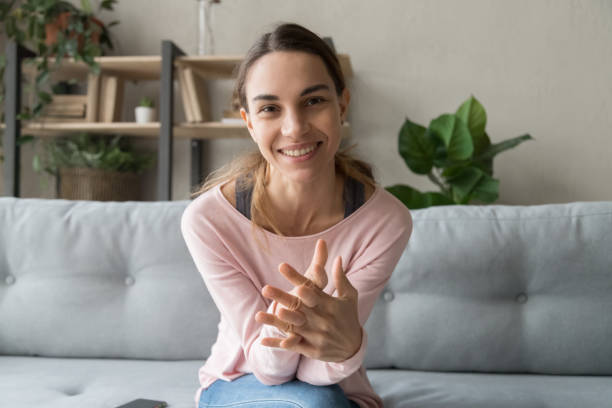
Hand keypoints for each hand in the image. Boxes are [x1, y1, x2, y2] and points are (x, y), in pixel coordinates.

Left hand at [255, 242, 361, 362]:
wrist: (354, 348)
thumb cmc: (349, 317)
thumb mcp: (349, 297)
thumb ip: (340, 278)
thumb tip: (337, 257)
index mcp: (329, 305)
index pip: (310, 289)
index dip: (296, 278)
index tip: (282, 266)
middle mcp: (322, 320)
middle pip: (298, 307)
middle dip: (282, 298)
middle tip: (266, 288)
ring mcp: (316, 336)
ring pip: (292, 328)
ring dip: (276, 322)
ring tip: (260, 314)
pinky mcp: (312, 350)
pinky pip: (292, 346)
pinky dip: (278, 344)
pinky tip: (262, 341)